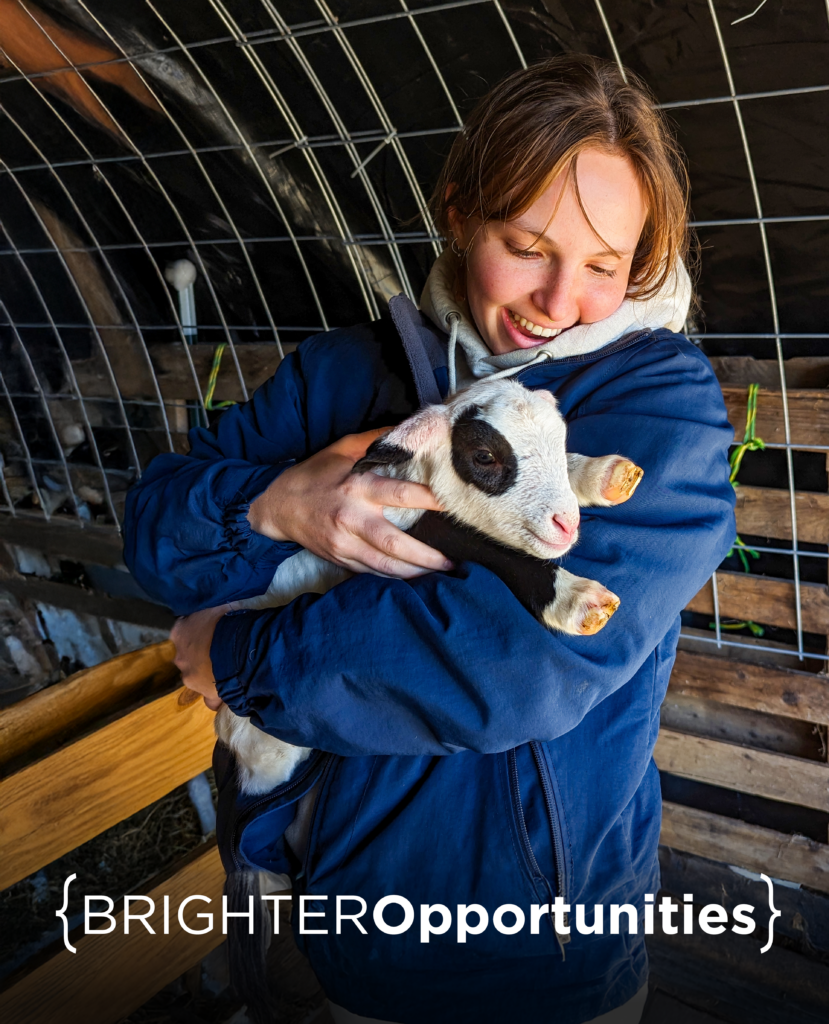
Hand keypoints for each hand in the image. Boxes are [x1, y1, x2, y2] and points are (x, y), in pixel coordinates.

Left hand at [170, 604, 230, 710]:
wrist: (240, 647)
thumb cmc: (230, 621)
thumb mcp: (218, 607)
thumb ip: (211, 613)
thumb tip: (216, 609)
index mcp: (180, 632)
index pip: (183, 633)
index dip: (197, 634)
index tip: (210, 633)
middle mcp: (180, 656)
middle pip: (188, 658)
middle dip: (200, 656)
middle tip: (220, 652)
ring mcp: (191, 677)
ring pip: (197, 678)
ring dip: (208, 675)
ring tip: (229, 670)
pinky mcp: (206, 694)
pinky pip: (210, 700)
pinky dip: (217, 697)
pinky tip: (229, 693)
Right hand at [247, 428, 452, 577]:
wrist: (277, 506)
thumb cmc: (314, 474)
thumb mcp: (342, 449)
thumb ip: (376, 440)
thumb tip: (411, 428)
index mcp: (357, 488)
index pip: (401, 494)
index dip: (430, 500)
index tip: (453, 505)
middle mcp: (352, 519)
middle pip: (396, 544)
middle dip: (428, 556)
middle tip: (454, 559)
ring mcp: (344, 544)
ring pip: (386, 566)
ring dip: (416, 572)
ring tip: (441, 570)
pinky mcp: (340, 559)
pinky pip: (373, 572)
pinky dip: (395, 575)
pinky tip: (414, 575)